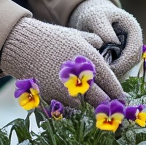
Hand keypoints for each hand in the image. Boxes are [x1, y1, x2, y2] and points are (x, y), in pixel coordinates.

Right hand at [0, 17, 123, 106]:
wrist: (25, 46)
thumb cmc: (53, 39)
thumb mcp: (77, 35)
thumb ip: (95, 41)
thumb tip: (105, 44)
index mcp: (93, 63)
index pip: (113, 86)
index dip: (118, 95)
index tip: (120, 99)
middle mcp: (83, 80)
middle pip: (103, 102)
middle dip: (107, 106)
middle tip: (109, 108)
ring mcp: (67, 92)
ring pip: (85, 108)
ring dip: (86, 106)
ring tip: (86, 102)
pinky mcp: (53, 99)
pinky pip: (67, 109)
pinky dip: (69, 107)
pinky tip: (67, 99)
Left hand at [68, 0, 143, 78]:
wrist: (95, 17)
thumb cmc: (95, 16)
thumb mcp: (96, 18)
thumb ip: (103, 29)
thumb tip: (111, 43)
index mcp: (133, 29)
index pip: (134, 50)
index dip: (123, 62)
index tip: (109, 69)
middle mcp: (136, 40)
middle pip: (133, 61)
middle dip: (120, 69)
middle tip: (103, 75)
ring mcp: (132, 48)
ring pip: (128, 66)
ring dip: (116, 71)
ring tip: (101, 73)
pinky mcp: (125, 55)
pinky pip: (122, 67)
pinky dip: (113, 70)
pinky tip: (102, 71)